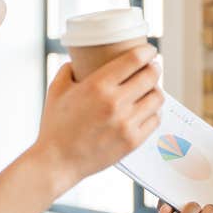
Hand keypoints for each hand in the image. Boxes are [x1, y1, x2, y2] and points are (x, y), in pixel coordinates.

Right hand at [35, 46, 162, 190]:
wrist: (56, 162)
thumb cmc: (55, 126)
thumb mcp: (56, 90)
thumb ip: (68, 70)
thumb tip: (77, 60)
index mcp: (98, 86)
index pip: (134, 60)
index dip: (146, 52)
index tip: (149, 50)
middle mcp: (115, 102)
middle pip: (150, 76)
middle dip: (154, 68)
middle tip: (153, 67)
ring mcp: (126, 123)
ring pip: (157, 98)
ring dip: (156, 90)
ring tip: (151, 89)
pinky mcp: (132, 141)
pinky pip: (155, 120)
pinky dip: (154, 112)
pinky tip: (148, 110)